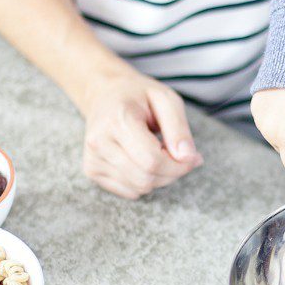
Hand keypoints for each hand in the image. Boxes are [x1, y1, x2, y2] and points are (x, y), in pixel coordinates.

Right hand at [79, 67, 202, 199]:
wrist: (104, 94)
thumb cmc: (139, 95)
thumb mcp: (166, 100)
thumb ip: (179, 129)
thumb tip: (189, 159)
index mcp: (117, 120)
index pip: (152, 161)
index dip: (179, 165)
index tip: (192, 157)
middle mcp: (99, 141)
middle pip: (146, 178)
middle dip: (172, 173)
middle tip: (178, 155)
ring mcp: (92, 158)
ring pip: (139, 188)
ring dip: (159, 177)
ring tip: (159, 152)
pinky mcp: (91, 170)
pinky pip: (129, 191)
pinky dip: (145, 181)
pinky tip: (143, 160)